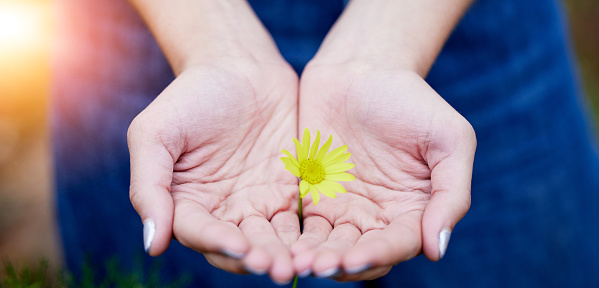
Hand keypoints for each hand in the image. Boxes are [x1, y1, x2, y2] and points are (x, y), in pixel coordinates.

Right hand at [127, 60, 299, 283]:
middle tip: (278, 268)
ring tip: (301, 264)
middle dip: (258, 258)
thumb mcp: (155, 133)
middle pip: (238, 246)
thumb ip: (149, 186)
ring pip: (270, 240)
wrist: (240, 66)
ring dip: (284, 254)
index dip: (218, 242)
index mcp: (185, 203)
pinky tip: (319, 243)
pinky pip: (297, 221)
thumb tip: (152, 245)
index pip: (199, 233)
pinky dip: (306, 235)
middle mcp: (221, 211)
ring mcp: (256, 204)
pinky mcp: (287, 193)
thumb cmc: (191, 96)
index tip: (240, 247)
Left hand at [292, 62, 475, 280]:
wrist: (361, 69)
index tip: (355, 258)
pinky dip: (296, 239)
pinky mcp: (313, 197)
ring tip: (298, 262)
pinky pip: (304, 226)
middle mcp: (379, 216)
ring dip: (315, 258)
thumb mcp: (449, 139)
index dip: (378, 255)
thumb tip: (436, 249)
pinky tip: (285, 245)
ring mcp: (344, 208)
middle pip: (361, 254)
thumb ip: (451, 193)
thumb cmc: (411, 99)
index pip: (399, 244)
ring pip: (331, 247)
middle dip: (341, 264)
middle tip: (317, 267)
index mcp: (414, 209)